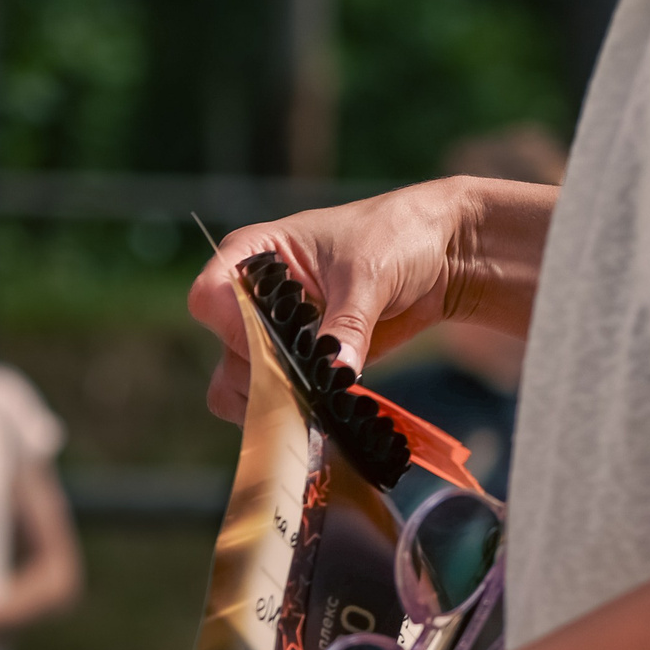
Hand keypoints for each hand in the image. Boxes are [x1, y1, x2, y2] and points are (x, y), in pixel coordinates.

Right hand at [186, 176, 484, 424]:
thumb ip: (348, 324)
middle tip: (310, 376)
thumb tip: (337, 370)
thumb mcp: (369, 275)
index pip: (210, 298)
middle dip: (264, 371)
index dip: (234, 326)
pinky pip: (271, 401)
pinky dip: (292, 412)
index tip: (278, 339)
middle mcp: (251, 297)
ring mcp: (269, 335)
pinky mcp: (294, 365)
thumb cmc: (396, 238)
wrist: (439, 258)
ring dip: (276, 398)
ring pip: (239, 385)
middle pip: (224, 350)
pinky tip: (326, 407)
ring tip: (321, 394)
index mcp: (253, 254)